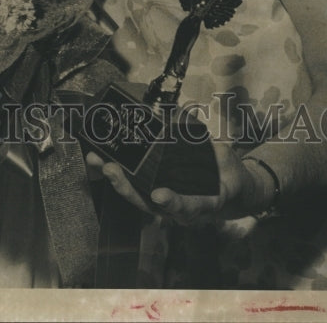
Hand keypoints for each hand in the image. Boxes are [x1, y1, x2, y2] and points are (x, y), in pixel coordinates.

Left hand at [86, 143, 271, 226]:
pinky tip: (99, 156)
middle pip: (149, 203)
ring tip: (96, 159)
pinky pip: (133, 185)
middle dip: (127, 187)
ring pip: (136, 195)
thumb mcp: (227, 161)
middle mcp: (178, 208)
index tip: (160, 195)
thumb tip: (189, 119)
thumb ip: (213, 148)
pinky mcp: (153, 192)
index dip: (174, 202)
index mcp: (202, 204)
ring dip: (115, 178)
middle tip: (111, 169)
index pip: (187, 206)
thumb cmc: (228, 175)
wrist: (229, 189)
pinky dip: (117, 172)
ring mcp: (163, 202)